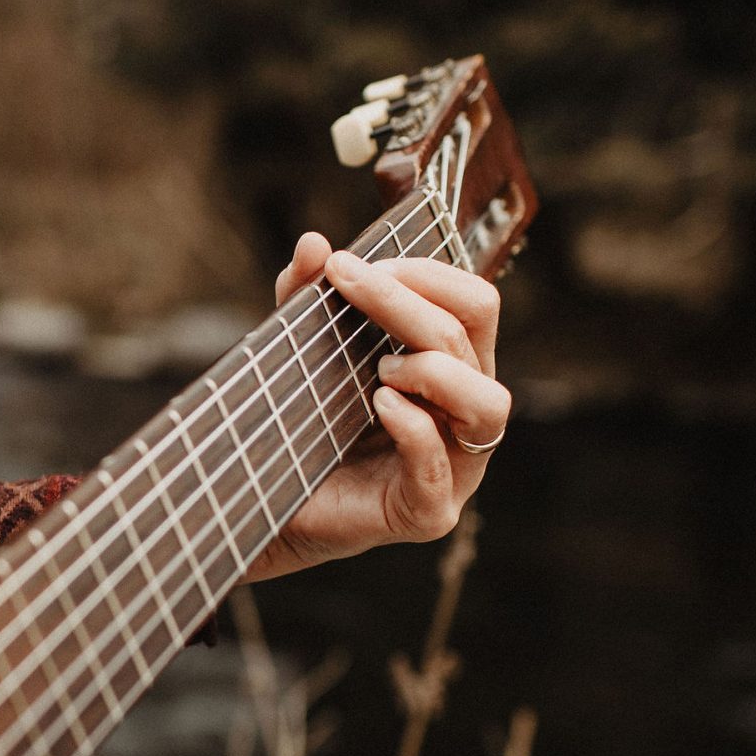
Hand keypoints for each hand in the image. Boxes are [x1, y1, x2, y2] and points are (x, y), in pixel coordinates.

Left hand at [243, 231, 509, 581]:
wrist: (267, 504)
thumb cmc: (301, 424)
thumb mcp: (301, 348)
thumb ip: (304, 298)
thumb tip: (313, 243)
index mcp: (452, 369)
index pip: (475, 304)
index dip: (425, 273)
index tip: (355, 265)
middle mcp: (465, 414)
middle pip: (472, 339)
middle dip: (408, 302)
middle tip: (350, 284)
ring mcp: (456, 467)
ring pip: (489, 404)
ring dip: (436, 370)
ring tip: (380, 368)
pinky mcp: (428, 512)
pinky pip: (441, 467)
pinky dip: (415, 428)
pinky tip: (380, 405)